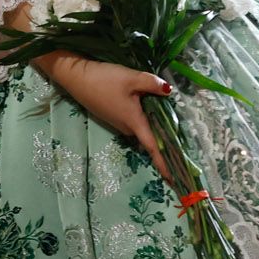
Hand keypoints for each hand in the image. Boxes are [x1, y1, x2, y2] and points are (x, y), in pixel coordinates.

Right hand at [38, 52, 175, 184]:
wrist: (76, 78)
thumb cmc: (104, 80)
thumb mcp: (131, 78)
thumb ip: (152, 84)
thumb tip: (170, 90)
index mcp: (134, 122)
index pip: (152, 147)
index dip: (164, 164)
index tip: (174, 180)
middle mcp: (127, 127)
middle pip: (150, 136)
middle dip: (164, 137)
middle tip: (182, 139)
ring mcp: (118, 123)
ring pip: (141, 126)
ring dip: (152, 123)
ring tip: (167, 116)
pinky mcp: (113, 116)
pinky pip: (133, 120)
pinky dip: (143, 117)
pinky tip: (146, 103)